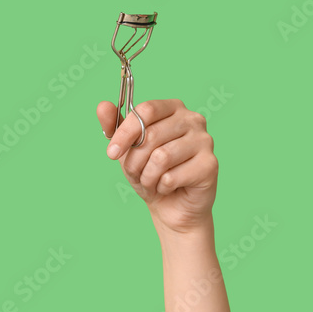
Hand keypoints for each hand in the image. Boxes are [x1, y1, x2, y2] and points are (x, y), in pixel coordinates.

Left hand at [98, 99, 216, 234]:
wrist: (171, 205)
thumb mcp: (127, 148)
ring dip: (147, 176)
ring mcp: (205, 141)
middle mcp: (193, 119)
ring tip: (151, 181)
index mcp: (173, 108)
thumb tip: (102, 105)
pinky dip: (161, 186)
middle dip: (134, 161)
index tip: (111, 152)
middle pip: (151, 135)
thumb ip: (114, 126)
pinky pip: (172, 176)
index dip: (125, 132)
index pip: (146, 110)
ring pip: (161, 157)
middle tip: (135, 173)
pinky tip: (167, 187)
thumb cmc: (150, 171)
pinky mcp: (210, 165)